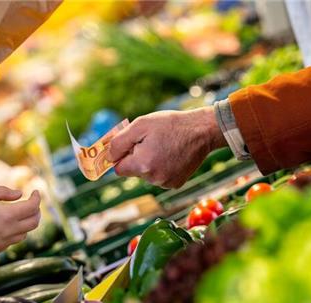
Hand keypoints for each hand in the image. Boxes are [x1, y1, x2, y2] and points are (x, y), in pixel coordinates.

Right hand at [0, 185, 40, 255]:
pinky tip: (5, 225)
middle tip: (32, 203)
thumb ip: (3, 191)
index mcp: (6, 216)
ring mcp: (2, 243)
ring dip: (26, 223)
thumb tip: (19, 195)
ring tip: (19, 213)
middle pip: (34, 223)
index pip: (32, 207)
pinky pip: (11, 242)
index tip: (36, 191)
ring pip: (24, 234)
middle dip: (36, 211)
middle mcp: (8, 232)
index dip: (37, 198)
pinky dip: (14, 232)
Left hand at [108, 107, 226, 187]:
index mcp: (142, 164)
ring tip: (164, 146)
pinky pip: (160, 177)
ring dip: (150, 162)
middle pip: (133, 171)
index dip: (122, 156)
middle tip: (151, 141)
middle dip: (137, 158)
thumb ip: (119, 142)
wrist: (202, 130)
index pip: (119, 169)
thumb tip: (108, 156)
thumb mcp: (140, 125)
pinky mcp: (176, 184)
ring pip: (147, 174)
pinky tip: (172, 154)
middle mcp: (153, 178)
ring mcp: (166, 183)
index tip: (130, 146)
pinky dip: (162, 167)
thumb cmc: (170, 124)